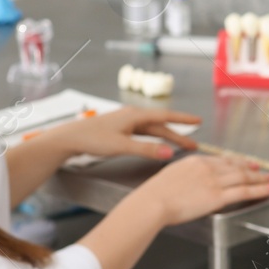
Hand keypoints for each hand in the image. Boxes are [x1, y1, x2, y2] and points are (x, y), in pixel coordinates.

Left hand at [46, 106, 199, 161]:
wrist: (70, 138)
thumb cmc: (92, 139)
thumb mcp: (122, 146)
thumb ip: (147, 150)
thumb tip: (169, 153)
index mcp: (135, 115)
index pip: (165, 117)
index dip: (183, 119)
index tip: (198, 121)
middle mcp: (132, 116)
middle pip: (160, 125)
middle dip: (178, 134)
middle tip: (193, 144)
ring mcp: (126, 122)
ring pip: (152, 130)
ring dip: (167, 137)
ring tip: (180, 146)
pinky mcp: (120, 129)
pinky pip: (143, 133)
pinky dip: (154, 139)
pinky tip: (157, 145)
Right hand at [132, 153, 268, 225]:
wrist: (153, 202)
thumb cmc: (155, 194)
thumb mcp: (169, 175)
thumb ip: (184, 175)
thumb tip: (188, 180)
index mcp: (195, 162)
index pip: (221, 160)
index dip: (236, 161)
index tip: (244, 162)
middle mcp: (207, 168)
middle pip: (235, 166)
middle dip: (251, 168)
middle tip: (262, 169)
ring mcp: (214, 181)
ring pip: (243, 177)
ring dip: (260, 178)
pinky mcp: (217, 196)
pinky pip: (243, 192)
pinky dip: (259, 190)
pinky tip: (268, 190)